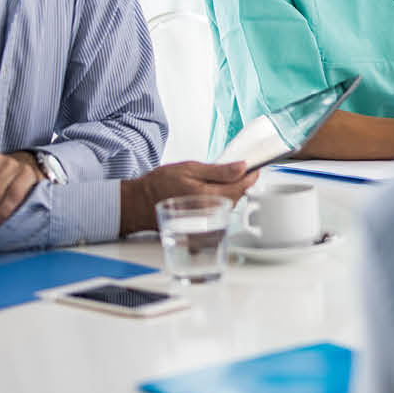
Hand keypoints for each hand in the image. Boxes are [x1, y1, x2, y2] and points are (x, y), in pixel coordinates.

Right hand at [117, 160, 257, 236]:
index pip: (241, 187)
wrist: (139, 204)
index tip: (254, 168)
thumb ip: (219, 170)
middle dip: (240, 183)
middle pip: (237, 197)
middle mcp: (211, 212)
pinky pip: (218, 211)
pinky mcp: (202, 224)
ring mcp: (207, 220)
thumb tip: (242, 167)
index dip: (251, 176)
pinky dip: (219, 200)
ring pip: (228, 204)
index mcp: (209, 196)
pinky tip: (210, 192)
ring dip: (230, 191)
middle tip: (236, 170)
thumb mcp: (190, 169)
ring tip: (219, 180)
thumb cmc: (159, 185)